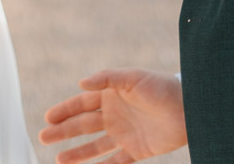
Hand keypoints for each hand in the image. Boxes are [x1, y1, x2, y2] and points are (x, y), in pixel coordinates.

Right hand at [39, 69, 187, 163]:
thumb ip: (107, 79)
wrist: (191, 108)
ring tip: (58, 159)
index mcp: (112, 95)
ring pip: (94, 145)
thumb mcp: (133, 77)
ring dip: (77, 152)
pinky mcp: (136, 150)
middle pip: (83, 125)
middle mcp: (115, 114)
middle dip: (63, 131)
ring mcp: (124, 133)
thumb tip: (81, 83)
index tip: (47, 117)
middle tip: (43, 138)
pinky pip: (114, 162)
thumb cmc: (162, 88)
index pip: (82, 104)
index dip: (64, 110)